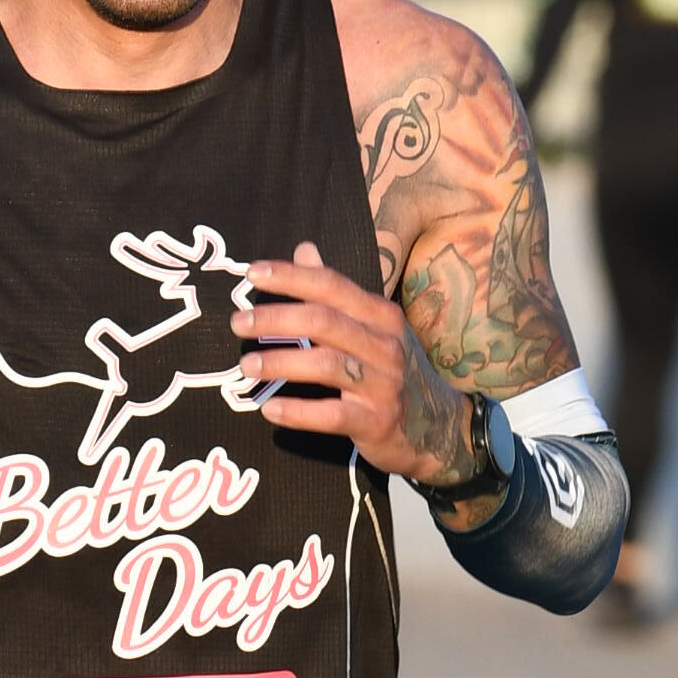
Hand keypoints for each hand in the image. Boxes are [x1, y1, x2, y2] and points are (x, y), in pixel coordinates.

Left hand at [233, 243, 477, 492]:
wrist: (439, 428)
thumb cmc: (394, 371)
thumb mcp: (374, 327)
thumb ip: (336, 291)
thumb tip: (304, 249)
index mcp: (382, 316)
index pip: (332, 286)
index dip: (292, 276)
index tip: (252, 273)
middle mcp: (385, 345)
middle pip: (325, 322)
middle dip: (276, 319)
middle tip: (238, 323)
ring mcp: (384, 385)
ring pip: (326, 366)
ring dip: (280, 363)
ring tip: (246, 365)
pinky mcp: (377, 422)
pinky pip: (332, 415)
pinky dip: (298, 412)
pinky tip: (270, 409)